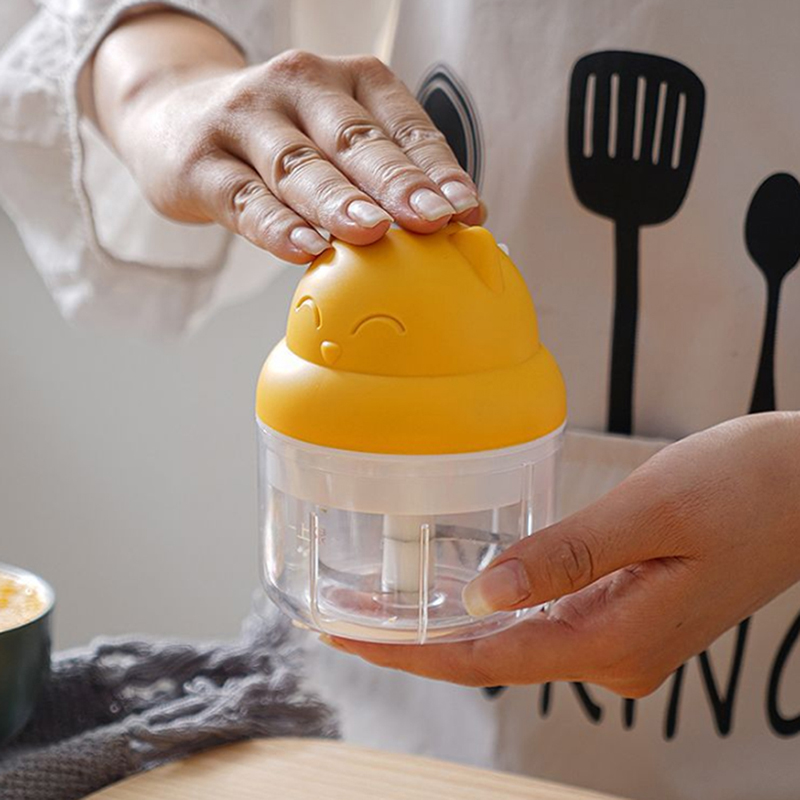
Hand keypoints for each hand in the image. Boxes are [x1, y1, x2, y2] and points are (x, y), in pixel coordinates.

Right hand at [90, 10, 481, 263]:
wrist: (175, 116)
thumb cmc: (279, 138)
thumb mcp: (335, 138)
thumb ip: (383, 173)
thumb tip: (452, 226)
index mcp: (347, 79)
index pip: (402, 124)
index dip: (436, 169)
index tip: (466, 212)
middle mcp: (298, 86)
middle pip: (353, 139)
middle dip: (396, 182)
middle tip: (431, 219)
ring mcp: (246, 120)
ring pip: (298, 165)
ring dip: (338, 201)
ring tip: (372, 233)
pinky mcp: (202, 162)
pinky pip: (243, 197)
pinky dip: (275, 225)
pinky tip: (304, 249)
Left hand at [326, 412, 799, 697]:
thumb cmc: (747, 489)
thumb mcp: (650, 513)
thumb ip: (566, 558)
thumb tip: (484, 597)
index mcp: (618, 638)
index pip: (492, 660)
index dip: (416, 656)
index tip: (352, 643)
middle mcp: (618, 655)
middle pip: (498, 657)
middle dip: (423, 644)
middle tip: (350, 620)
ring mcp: (626, 639)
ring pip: (521, 641)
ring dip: (456, 629)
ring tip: (389, 608)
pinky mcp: (631, 614)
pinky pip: (550, 621)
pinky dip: (500, 612)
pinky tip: (466, 595)